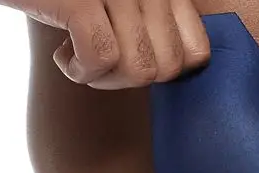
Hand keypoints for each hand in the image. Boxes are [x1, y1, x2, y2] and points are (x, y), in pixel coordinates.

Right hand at [0, 0, 209, 88]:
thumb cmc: (63, 1)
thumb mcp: (118, 10)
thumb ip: (156, 29)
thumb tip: (177, 74)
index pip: (196, 52)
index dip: (162, 70)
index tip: (128, 56)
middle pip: (168, 68)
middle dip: (129, 79)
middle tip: (97, 59)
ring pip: (139, 69)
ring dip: (102, 77)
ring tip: (76, 53)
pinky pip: (101, 56)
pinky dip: (79, 70)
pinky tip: (61, 56)